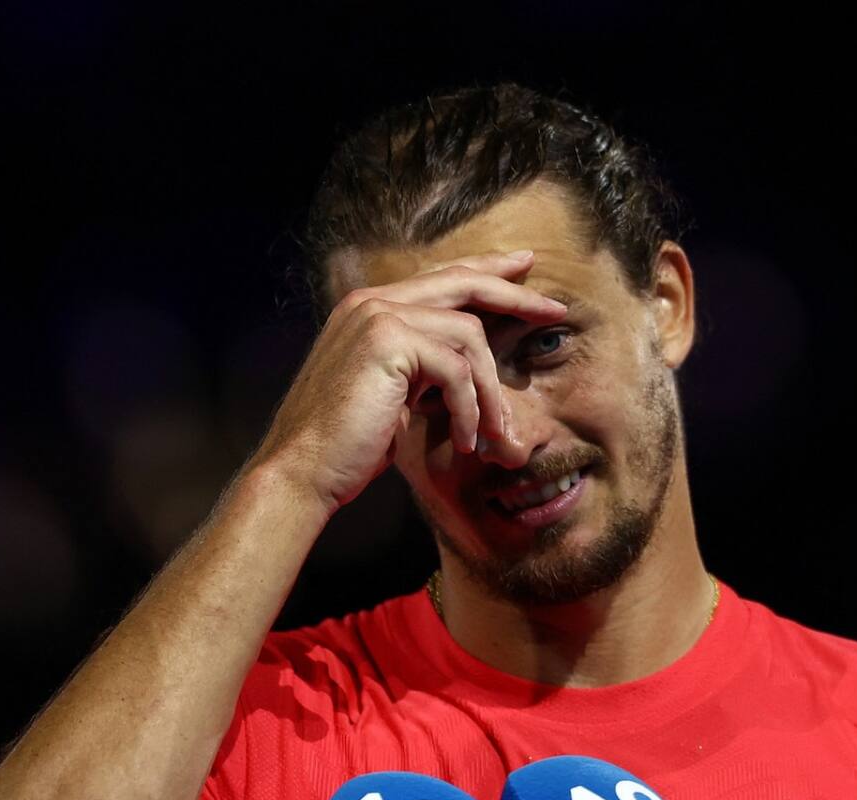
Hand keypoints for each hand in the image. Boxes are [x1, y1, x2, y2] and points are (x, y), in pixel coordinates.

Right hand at [249, 251, 566, 512]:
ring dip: (490, 391)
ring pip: (468, 336)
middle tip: (554, 310)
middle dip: (514, 296)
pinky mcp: (388, 340)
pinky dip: (469, 409)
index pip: (441, 277)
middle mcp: (372, 301)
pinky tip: (464, 441)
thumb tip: (471, 368)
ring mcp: (377, 315)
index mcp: (370, 308)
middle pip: (462, 283)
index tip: (524, 271)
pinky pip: (457, 369)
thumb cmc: (348, 445)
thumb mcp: (394, 396)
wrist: (302, 471)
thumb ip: (424, 370)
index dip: (486, 272)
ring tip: (493, 435)